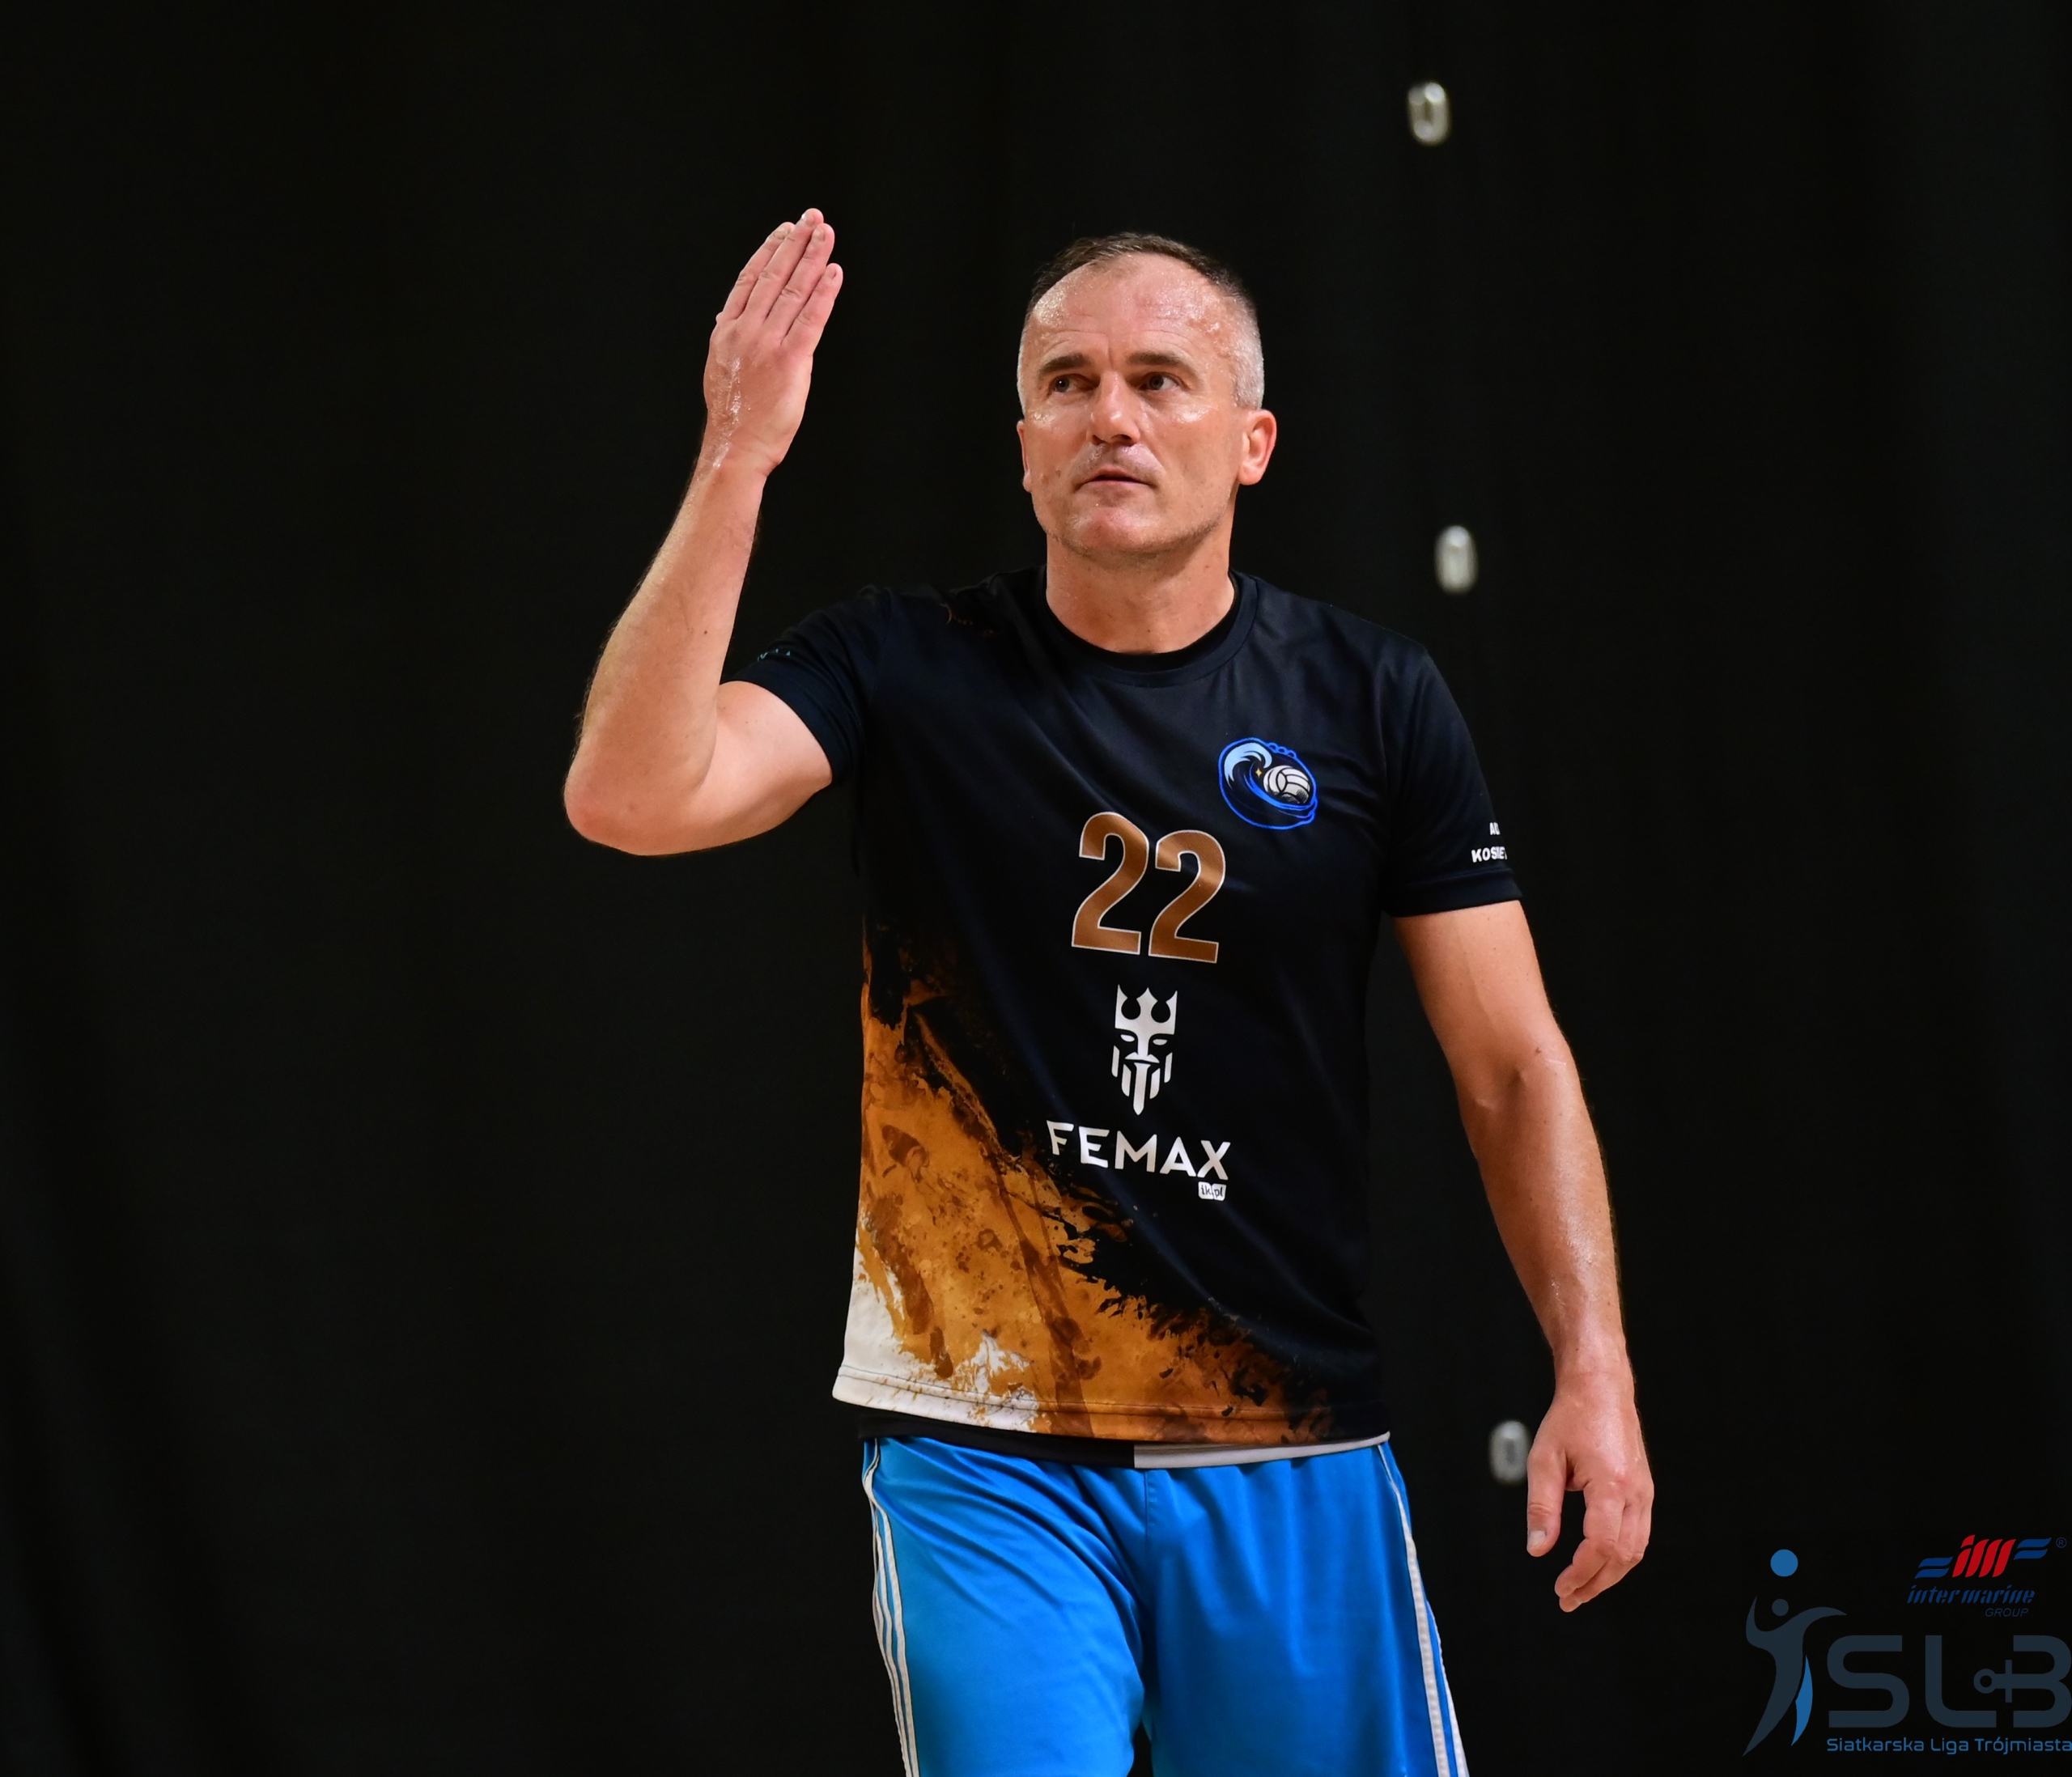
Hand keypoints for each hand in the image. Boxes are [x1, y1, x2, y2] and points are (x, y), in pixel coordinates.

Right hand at [700, 208, 842, 478]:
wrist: (736, 447)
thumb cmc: (733, 414)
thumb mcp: (720, 368)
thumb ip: (729, 339)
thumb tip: (727, 317)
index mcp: (726, 330)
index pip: (751, 278)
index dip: (770, 250)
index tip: (786, 229)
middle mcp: (746, 331)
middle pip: (774, 276)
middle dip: (796, 243)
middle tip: (812, 218)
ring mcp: (767, 345)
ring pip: (793, 291)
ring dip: (813, 258)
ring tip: (826, 234)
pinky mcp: (791, 362)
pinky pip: (811, 319)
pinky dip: (824, 293)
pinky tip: (833, 272)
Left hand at [1525, 1371, 1652, 1610]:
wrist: (1601, 1388)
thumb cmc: (1570, 1418)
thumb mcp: (1544, 1459)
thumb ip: (1542, 1507)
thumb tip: (1538, 1550)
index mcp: (1611, 1484)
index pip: (1601, 1544)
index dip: (1581, 1573)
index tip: (1560, 1587)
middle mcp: (1636, 1492)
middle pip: (1623, 1555)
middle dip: (1595, 1583)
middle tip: (1567, 1599)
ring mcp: (1645, 1492)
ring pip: (1636, 1549)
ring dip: (1609, 1575)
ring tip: (1581, 1589)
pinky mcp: (1645, 1490)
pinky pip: (1639, 1534)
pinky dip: (1620, 1555)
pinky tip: (1598, 1563)